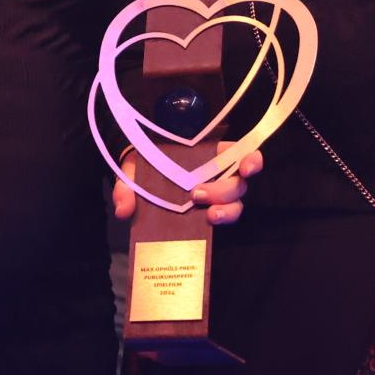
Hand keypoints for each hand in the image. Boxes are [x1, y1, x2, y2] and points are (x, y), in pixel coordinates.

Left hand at [110, 145, 262, 225]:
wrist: (136, 188)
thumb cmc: (141, 170)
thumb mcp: (131, 170)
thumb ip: (127, 186)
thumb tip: (124, 208)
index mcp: (205, 155)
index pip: (239, 153)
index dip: (250, 159)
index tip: (247, 166)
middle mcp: (215, 175)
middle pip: (237, 182)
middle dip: (223, 190)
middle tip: (196, 194)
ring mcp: (214, 197)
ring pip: (236, 203)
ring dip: (227, 209)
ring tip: (208, 215)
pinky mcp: (208, 215)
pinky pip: (225, 219)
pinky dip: (225, 220)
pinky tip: (212, 221)